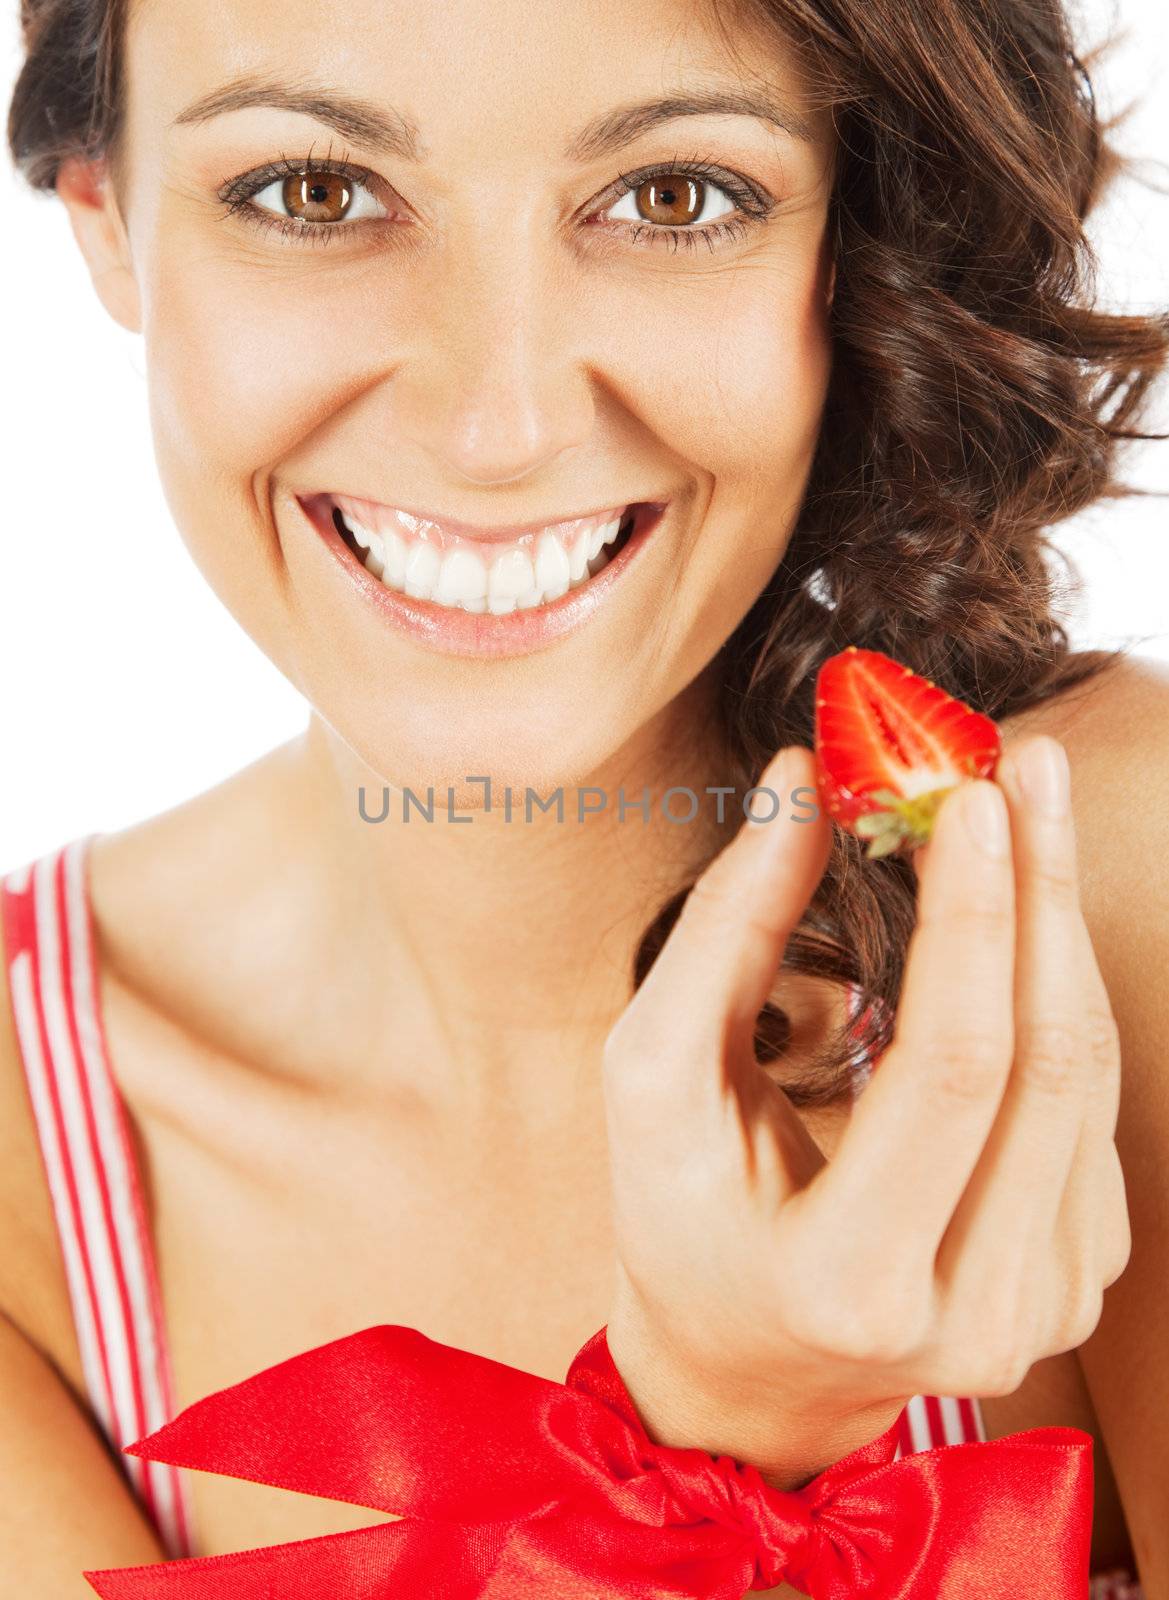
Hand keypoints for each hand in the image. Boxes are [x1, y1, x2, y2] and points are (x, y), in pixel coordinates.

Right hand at [602, 737, 1130, 1489]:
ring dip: (1060, 931)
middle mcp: (974, 1317)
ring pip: (1088, 1081)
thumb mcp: (653, 1080)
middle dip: (1041, 894)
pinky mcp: (1079, 1285)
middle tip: (1026, 770)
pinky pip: (1091, 1113)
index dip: (973, 920)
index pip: (950, 1073)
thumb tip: (801, 785)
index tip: (974, 795)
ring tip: (1030, 817)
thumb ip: (723, 932)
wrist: (748, 1369)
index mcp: (849, 1282)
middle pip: (1047, 1066)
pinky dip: (1058, 1000)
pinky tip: (1020, 931)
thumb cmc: (677, 1219)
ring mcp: (1044, 1310)